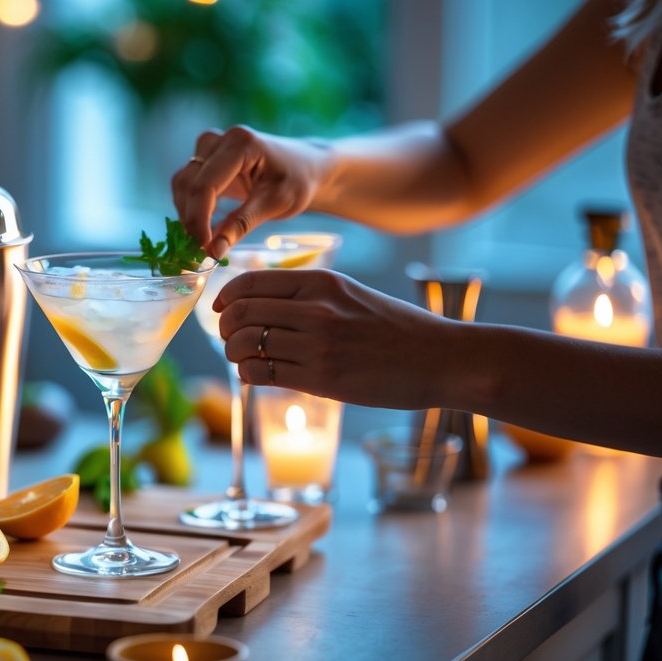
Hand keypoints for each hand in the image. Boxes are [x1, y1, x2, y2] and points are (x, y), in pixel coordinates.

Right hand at [171, 126, 335, 258]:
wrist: (305, 166)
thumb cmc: (297, 181)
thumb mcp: (276, 204)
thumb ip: (242, 225)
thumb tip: (214, 251)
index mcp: (240, 144)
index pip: (205, 186)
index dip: (198, 219)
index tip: (203, 248)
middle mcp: (218, 140)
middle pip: (188, 184)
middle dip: (191, 219)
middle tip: (202, 250)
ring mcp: (209, 147)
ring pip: (182, 185)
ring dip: (188, 215)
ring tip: (205, 241)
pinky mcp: (205, 160)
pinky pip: (187, 186)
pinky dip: (191, 209)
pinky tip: (205, 228)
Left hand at [213, 268, 454, 409]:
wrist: (442, 359)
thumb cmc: (396, 330)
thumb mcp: (350, 295)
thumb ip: (308, 297)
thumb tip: (259, 306)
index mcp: (321, 282)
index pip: (251, 283)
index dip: (226, 298)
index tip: (220, 309)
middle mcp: (316, 309)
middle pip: (241, 313)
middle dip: (225, 328)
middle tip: (230, 339)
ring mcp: (318, 344)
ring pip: (246, 344)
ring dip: (234, 354)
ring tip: (243, 359)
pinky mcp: (322, 378)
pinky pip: (263, 372)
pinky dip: (249, 374)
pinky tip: (256, 375)